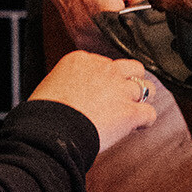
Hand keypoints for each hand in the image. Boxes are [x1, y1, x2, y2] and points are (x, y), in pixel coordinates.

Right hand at [31, 50, 156, 154]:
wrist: (48, 132)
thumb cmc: (43, 115)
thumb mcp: (51, 85)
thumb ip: (68, 83)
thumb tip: (72, 93)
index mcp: (81, 60)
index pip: (105, 63)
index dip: (106, 79)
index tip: (101, 91)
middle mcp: (104, 70)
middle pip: (132, 68)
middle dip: (130, 81)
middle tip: (125, 96)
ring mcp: (119, 90)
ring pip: (145, 88)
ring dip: (141, 100)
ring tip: (135, 110)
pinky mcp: (129, 112)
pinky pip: (149, 113)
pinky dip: (145, 121)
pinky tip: (138, 126)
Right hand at [34, 0, 152, 49]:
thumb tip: (155, 16)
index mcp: (104, 9)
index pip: (139, 33)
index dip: (148, 27)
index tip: (146, 17)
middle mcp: (90, 29)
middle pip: (129, 44)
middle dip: (136, 32)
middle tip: (129, 11)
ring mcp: (83, 39)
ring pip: (117, 49)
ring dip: (124, 37)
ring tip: (117, 16)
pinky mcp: (80, 43)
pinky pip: (106, 48)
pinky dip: (112, 39)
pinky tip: (109, 22)